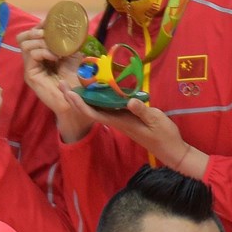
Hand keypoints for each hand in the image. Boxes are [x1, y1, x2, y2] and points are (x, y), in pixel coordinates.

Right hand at [18, 26, 94, 141]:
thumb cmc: (78, 79)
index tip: (51, 22)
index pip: (31, 34)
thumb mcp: (74, 54)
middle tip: (50, 34)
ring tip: (57, 50)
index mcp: (41, 54)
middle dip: (36, 31)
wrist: (78, 99)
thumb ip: (68, 41)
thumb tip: (68, 24)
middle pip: (22, 37)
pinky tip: (55, 57)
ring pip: (25, 44)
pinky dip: (44, 52)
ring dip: (42, 42)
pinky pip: (31, 55)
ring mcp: (30, 68)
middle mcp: (32, 60)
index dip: (40, 26)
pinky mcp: (30, 75)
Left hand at [62, 93, 208, 177]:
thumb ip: (143, 111)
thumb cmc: (164, 135)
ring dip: (83, 97)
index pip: (93, 113)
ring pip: (96, 108)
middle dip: (74, 98)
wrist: (170, 149)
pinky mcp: (125, 118)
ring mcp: (119, 120)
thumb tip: (129, 101)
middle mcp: (115, 121)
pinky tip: (96, 88)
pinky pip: (106, 107)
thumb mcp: (156, 121)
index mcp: (119, 121)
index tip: (68, 92)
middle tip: (61, 82)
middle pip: (89, 109)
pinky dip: (97, 97)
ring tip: (73, 83)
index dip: (79, 103)